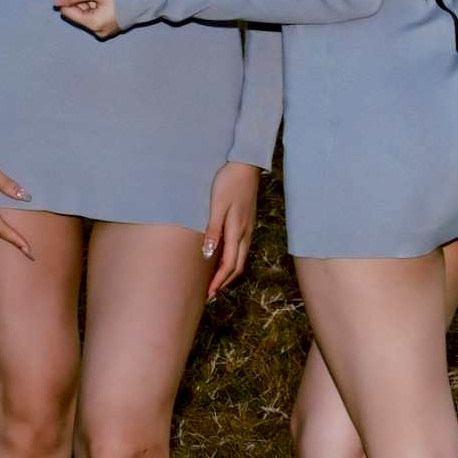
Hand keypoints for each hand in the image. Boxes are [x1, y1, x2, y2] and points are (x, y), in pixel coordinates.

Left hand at [54, 0, 120, 38]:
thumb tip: (55, 1)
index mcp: (93, 23)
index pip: (68, 12)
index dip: (71, 0)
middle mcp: (97, 32)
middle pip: (78, 14)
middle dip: (84, 2)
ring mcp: (103, 32)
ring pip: (86, 15)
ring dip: (91, 4)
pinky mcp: (109, 29)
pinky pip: (95, 18)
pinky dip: (97, 8)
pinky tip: (109, 3)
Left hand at [203, 161, 258, 297]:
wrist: (245, 165)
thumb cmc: (227, 182)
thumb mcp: (216, 205)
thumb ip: (213, 229)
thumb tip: (209, 253)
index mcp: (236, 230)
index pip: (229, 263)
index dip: (219, 280)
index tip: (209, 293)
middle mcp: (245, 232)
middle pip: (237, 265)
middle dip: (225, 281)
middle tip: (211, 293)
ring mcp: (248, 227)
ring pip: (241, 257)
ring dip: (229, 272)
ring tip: (217, 281)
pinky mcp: (247, 221)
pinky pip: (242, 247)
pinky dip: (234, 259)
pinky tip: (225, 259)